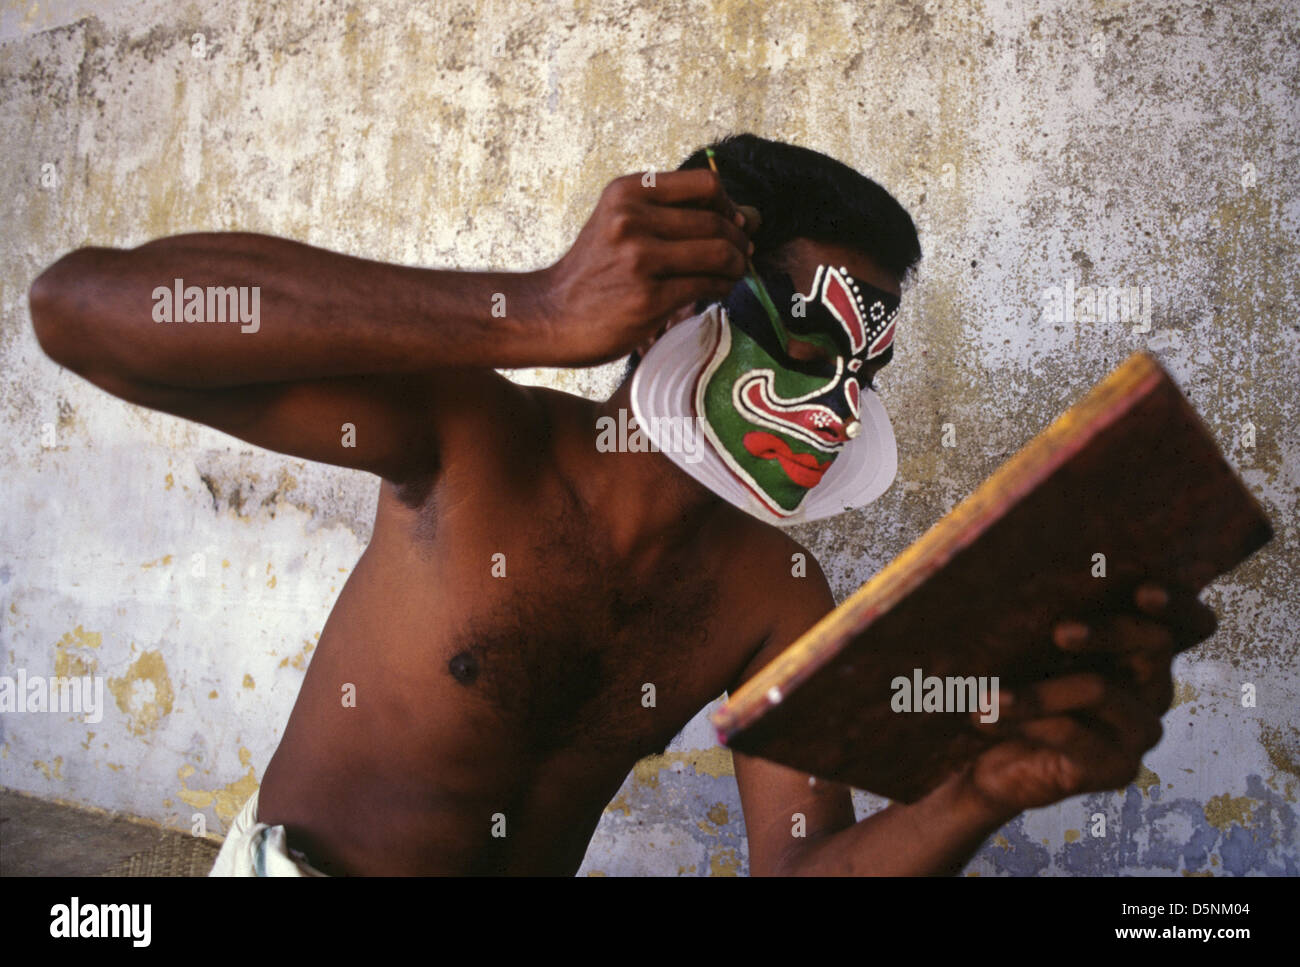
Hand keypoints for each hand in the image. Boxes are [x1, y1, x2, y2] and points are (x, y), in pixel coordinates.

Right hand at [537, 169, 758, 365]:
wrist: (551, 314)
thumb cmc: (594, 270)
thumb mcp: (620, 222)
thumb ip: (675, 213)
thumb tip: (750, 217)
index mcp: (627, 192)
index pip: (705, 184)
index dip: (728, 204)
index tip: (732, 223)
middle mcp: (631, 219)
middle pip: (716, 221)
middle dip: (738, 240)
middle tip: (741, 255)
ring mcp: (640, 259)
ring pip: (718, 253)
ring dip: (736, 265)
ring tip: (732, 273)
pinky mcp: (648, 298)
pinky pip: (706, 286)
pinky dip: (722, 288)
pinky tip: (716, 290)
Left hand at [955, 582, 1218, 822]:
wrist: (983, 758)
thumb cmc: (1006, 679)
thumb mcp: (1023, 638)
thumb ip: (1041, 605)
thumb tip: (1018, 554)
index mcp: (1140, 645)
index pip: (1190, 621)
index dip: (1178, 603)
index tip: (1144, 591)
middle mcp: (1153, 685)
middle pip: (1155, 644)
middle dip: (1109, 631)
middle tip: (1060, 631)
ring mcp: (1141, 729)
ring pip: (1100, 689)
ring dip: (1038, 690)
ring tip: (983, 692)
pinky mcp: (1119, 768)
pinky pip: (1074, 735)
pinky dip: (1025, 719)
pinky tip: (984, 715)